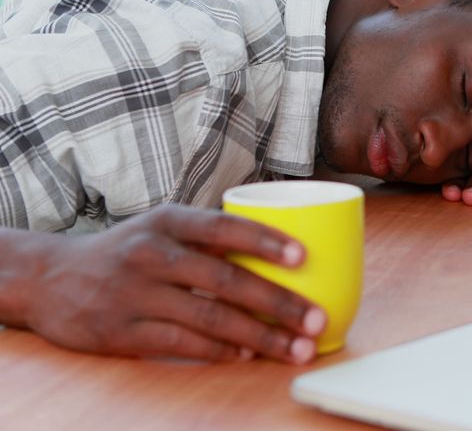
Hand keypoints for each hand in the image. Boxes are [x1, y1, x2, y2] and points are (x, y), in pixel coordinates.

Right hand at [25, 205, 324, 363]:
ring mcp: (135, 294)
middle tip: (316, 318)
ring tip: (295, 348)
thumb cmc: (128, 250)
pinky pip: (182, 343)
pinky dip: (219, 351)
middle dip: (278, 303)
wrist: (50, 278)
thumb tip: (286, 253)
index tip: (304, 257)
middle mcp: (151, 254)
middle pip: (226, 279)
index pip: (224, 227)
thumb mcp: (162, 228)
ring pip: (210, 317)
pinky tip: (248, 355)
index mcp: (168, 221)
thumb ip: (211, 237)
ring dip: (260, 336)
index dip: (266, 241)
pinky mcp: (121, 331)